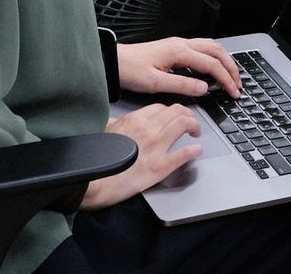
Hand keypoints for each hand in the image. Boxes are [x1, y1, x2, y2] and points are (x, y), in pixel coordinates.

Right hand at [82, 103, 202, 208]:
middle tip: (190, 122)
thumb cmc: (96, 161)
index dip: (171, 111)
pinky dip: (194, 150)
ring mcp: (156, 147)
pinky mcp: (160, 166)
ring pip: (184, 125)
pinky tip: (197, 150)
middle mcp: (148, 129)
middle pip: (176, 112)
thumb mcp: (104, 133)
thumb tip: (116, 122)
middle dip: (187, 115)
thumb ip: (115, 125)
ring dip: (194, 126)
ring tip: (196, 132)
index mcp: (134, 120)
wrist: (94, 182)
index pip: (161, 108)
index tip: (174, 116)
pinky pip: (184, 153)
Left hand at [116, 37, 240, 99]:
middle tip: (238, 83)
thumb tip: (204, 88)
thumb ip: (182, 85)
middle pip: (217, 51)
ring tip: (230, 74)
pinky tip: (212, 66)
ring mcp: (178, 44)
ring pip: (211, 47)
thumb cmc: (129, 70)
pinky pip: (202, 48)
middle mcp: (182, 44)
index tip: (233, 91)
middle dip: (231, 67)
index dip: (226, 79)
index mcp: (179, 52)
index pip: (212, 64)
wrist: (113, 60)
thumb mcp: (155, 83)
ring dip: (224, 60)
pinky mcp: (174, 48)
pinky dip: (214, 57)